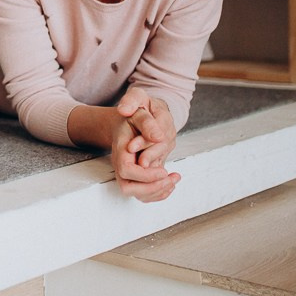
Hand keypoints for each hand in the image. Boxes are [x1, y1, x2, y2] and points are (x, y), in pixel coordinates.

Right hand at [110, 88, 179, 202]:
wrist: (131, 113)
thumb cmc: (135, 107)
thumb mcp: (138, 101)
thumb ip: (146, 118)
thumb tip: (156, 136)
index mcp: (121, 146)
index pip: (126, 170)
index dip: (145, 175)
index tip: (163, 170)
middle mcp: (122, 161)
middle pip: (128, 188)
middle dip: (151, 188)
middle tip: (169, 176)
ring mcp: (130, 169)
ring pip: (138, 194)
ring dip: (158, 191)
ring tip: (174, 178)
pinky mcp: (140, 174)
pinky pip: (146, 193)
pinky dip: (161, 192)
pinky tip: (172, 180)